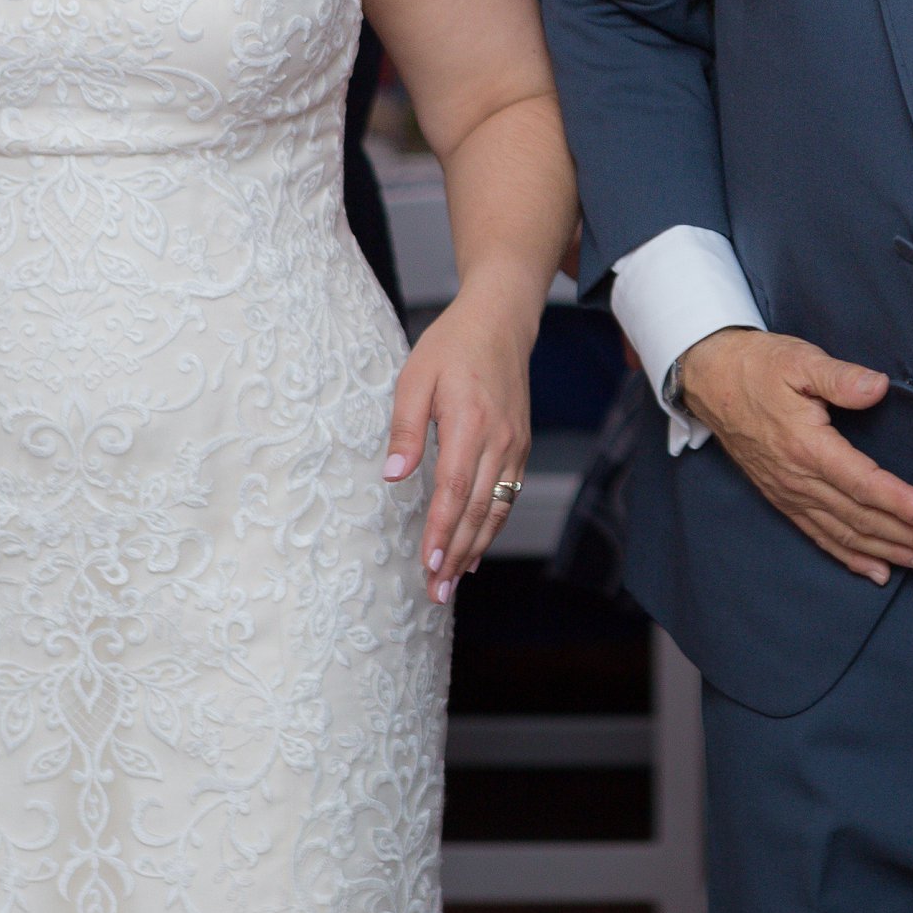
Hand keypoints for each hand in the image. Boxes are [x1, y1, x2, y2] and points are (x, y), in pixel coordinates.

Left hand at [385, 282, 538, 603]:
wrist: (501, 321)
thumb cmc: (452, 346)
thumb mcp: (415, 378)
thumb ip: (405, 429)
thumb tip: (393, 477)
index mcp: (470, 423)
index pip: (455, 489)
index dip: (443, 529)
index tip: (429, 562)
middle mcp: (499, 440)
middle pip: (478, 509)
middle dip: (457, 553)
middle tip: (437, 591)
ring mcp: (514, 445)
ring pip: (496, 509)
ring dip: (475, 548)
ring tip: (452, 581)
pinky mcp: (519, 445)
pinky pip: (507, 496)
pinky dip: (491, 526)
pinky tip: (475, 548)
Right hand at [675, 328, 912, 584]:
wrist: (710, 379)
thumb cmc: (759, 365)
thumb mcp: (799, 359)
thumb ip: (840, 377)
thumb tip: (878, 387)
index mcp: (806, 446)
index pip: (862, 484)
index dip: (899, 504)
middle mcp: (798, 480)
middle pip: (860, 518)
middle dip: (907, 538)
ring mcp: (789, 494)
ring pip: (845, 534)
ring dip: (888, 552)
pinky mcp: (782, 499)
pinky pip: (820, 536)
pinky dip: (851, 557)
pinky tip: (878, 571)